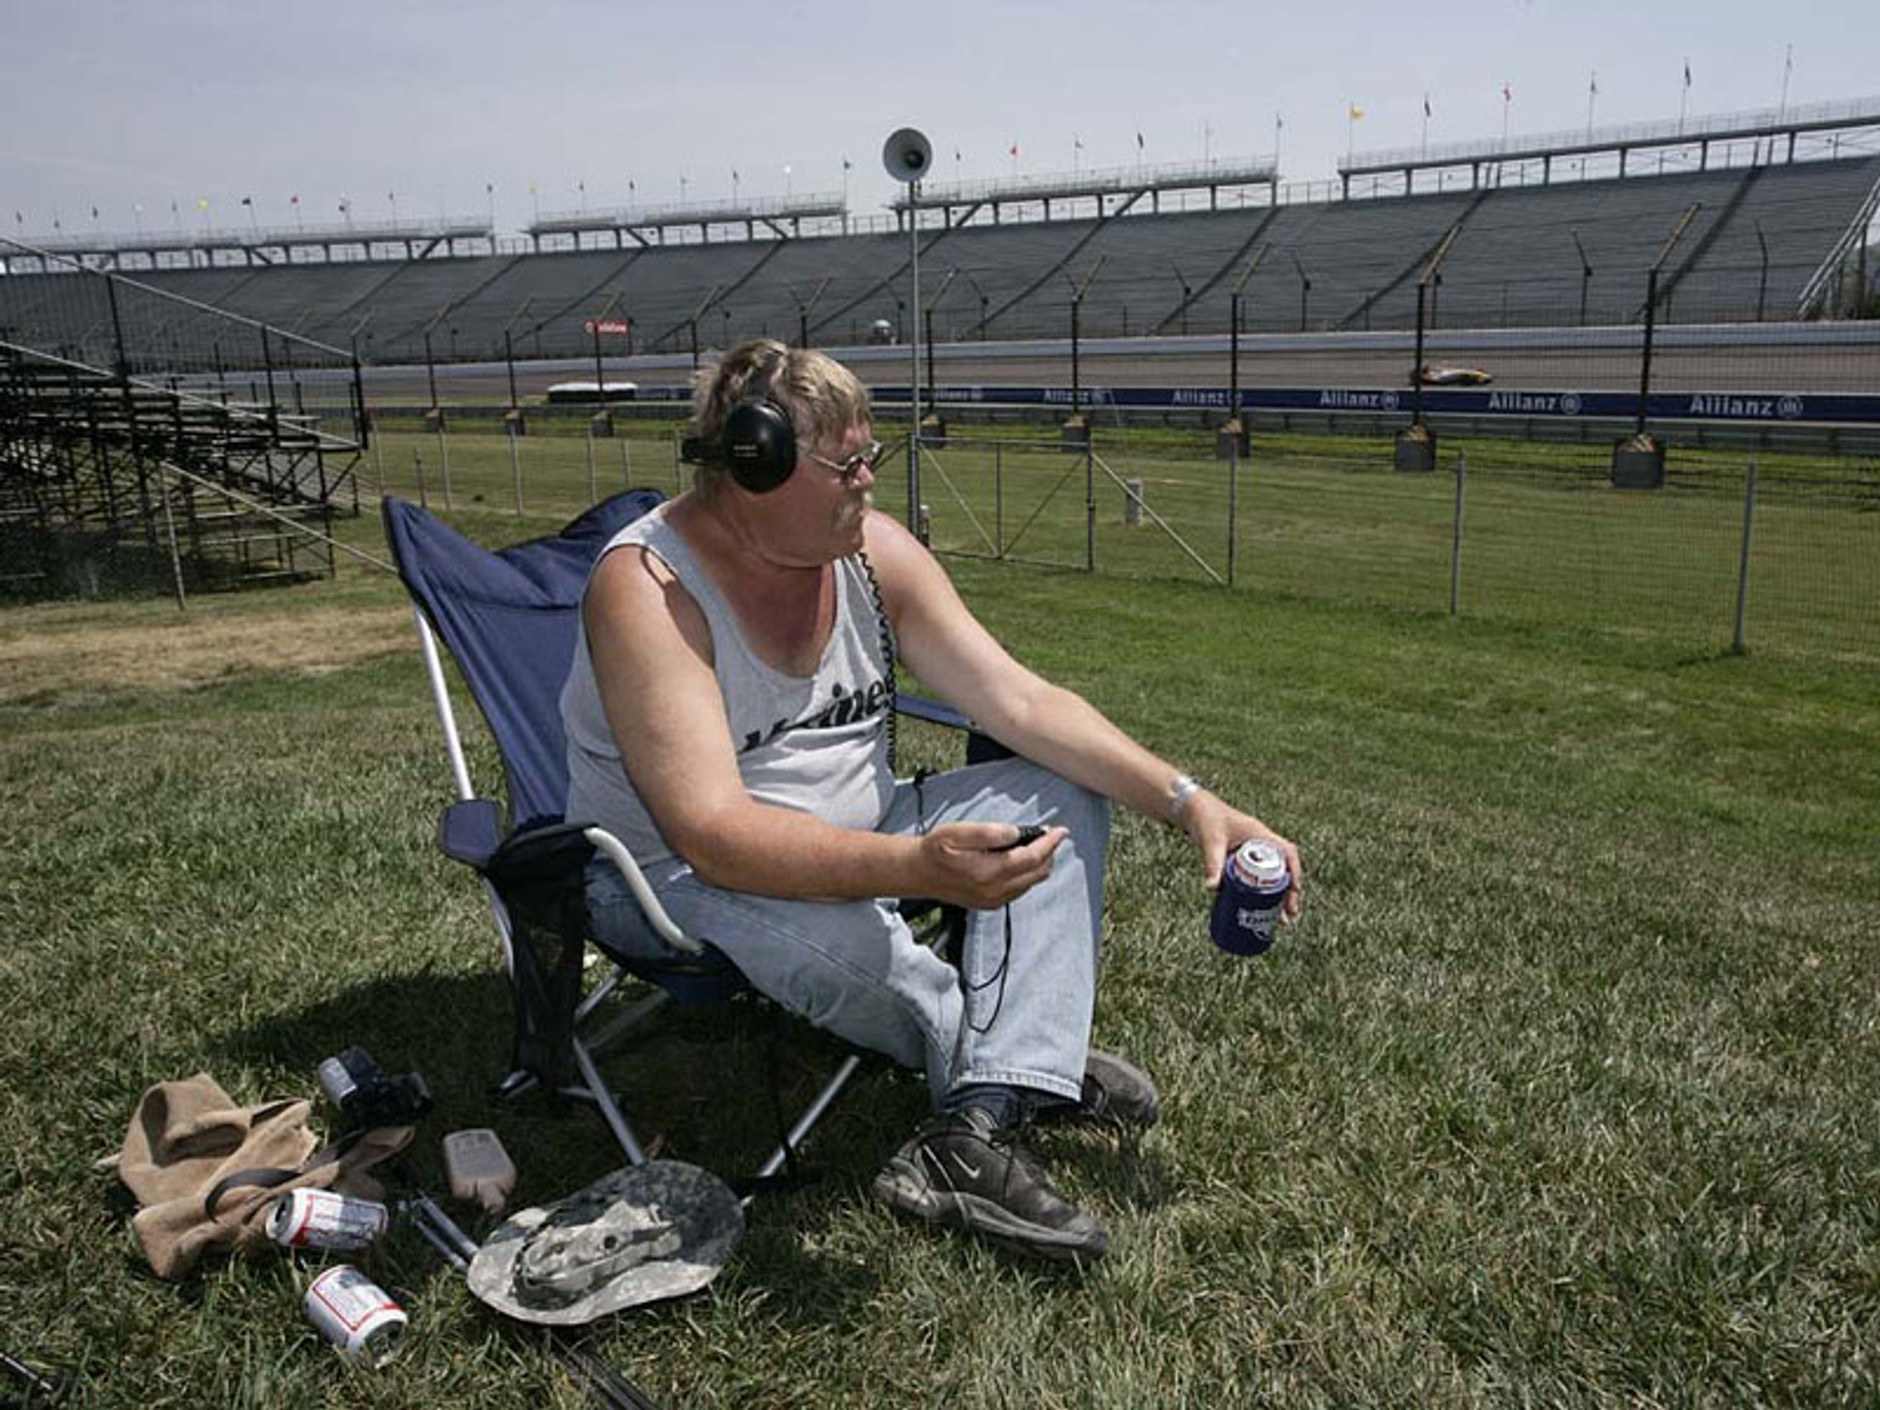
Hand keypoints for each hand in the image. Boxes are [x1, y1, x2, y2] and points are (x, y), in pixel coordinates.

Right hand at [916, 821, 1065, 910]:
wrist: (919, 872)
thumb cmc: (936, 850)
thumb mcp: (957, 831)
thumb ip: (989, 832)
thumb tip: (1016, 833)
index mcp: (989, 872)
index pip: (1032, 858)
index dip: (1049, 843)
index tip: (1060, 830)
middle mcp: (995, 891)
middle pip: (1037, 872)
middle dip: (1048, 852)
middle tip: (1049, 834)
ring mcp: (994, 900)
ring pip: (1031, 882)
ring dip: (1039, 862)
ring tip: (1037, 843)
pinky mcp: (991, 903)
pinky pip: (1020, 889)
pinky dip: (1027, 873)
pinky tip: (1021, 859)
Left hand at [1182, 792, 1302, 924]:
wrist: (1192, 810)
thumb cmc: (1205, 818)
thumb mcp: (1211, 841)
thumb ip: (1212, 863)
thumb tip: (1212, 888)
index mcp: (1260, 835)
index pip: (1287, 852)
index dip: (1294, 872)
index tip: (1294, 891)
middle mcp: (1261, 845)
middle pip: (1283, 870)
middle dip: (1289, 894)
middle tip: (1287, 917)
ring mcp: (1252, 854)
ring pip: (1272, 877)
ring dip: (1278, 897)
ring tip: (1281, 920)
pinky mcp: (1241, 862)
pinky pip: (1257, 879)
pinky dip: (1261, 895)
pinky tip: (1260, 912)